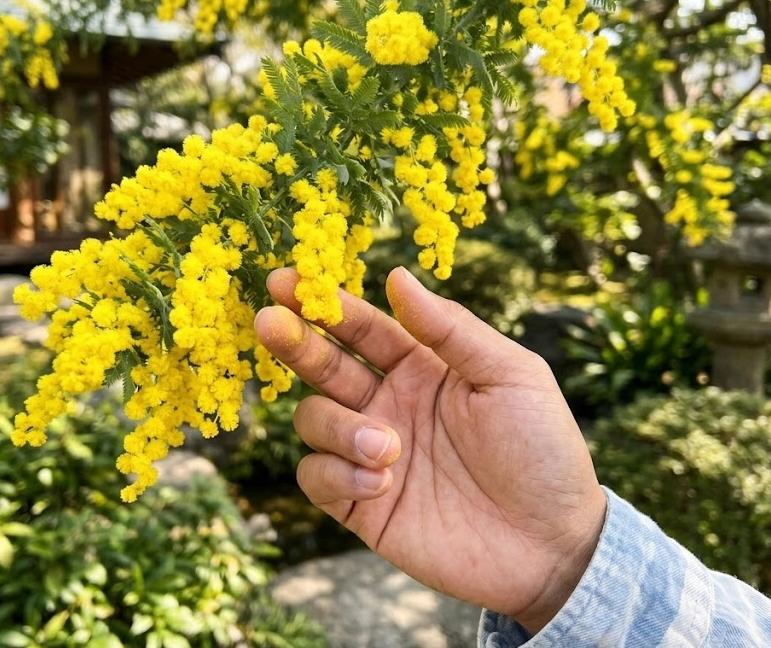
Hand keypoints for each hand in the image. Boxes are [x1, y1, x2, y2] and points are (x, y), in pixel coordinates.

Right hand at [254, 266, 606, 633]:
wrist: (552, 545)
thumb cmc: (543, 451)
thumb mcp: (511, 376)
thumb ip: (452, 328)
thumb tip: (396, 276)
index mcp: (422, 368)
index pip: (362, 328)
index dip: (325, 303)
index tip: (289, 279)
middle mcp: (389, 405)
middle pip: (323, 365)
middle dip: (295, 342)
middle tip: (270, 322)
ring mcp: (371, 455)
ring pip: (313, 420)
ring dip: (339, 427)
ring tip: (389, 448)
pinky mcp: (361, 506)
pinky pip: (316, 478)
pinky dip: (337, 474)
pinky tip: (381, 484)